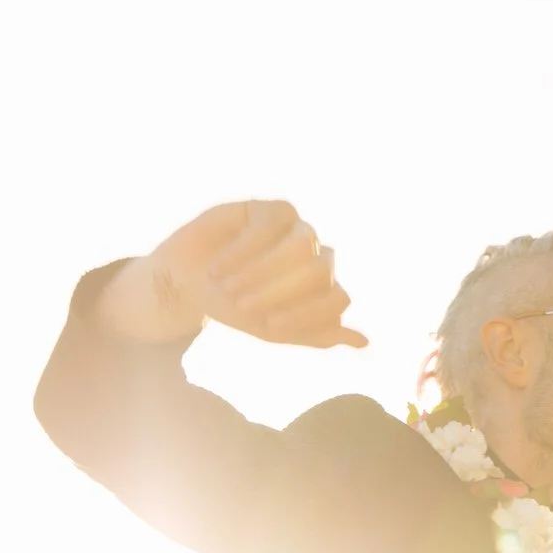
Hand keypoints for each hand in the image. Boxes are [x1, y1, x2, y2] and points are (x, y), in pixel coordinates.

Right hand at [97, 201, 367, 349]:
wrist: (188, 282)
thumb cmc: (234, 305)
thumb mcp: (272, 329)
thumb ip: (317, 335)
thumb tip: (364, 342)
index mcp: (325, 286)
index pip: (338, 299)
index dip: (307, 315)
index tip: (268, 326)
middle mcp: (318, 255)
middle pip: (321, 271)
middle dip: (278, 293)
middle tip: (240, 306)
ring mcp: (298, 229)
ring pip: (302, 246)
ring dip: (261, 271)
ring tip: (228, 288)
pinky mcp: (272, 211)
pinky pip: (268, 227)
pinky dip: (240, 253)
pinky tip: (217, 269)